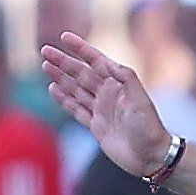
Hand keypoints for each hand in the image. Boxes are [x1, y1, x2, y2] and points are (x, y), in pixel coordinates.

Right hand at [42, 32, 170, 176]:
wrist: (151, 157)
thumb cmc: (149, 129)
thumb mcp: (141, 101)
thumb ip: (127, 79)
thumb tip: (109, 63)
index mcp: (119, 85)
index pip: (96, 62)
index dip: (81, 49)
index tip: (65, 37)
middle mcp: (108, 95)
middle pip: (81, 74)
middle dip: (63, 62)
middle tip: (45, 51)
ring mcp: (101, 110)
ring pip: (76, 90)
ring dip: (61, 78)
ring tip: (45, 66)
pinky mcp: (96, 126)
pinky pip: (76, 109)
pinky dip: (64, 100)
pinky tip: (53, 89)